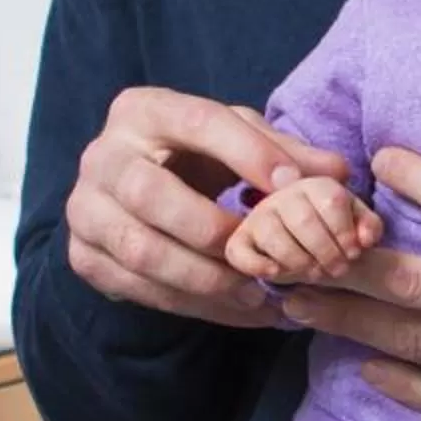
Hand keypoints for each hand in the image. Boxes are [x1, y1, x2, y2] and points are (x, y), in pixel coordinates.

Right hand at [65, 88, 350, 327]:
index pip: (198, 122)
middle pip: (149, 192)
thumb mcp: (239, 143)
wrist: (132, 194)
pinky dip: (192, 306)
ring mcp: (84, 208)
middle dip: (212, 229)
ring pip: (140, 250)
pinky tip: (237, 310)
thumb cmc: (197, 159)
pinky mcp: (83, 255)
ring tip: (258, 294)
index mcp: (145, 110)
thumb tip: (338, 174)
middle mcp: (103, 155)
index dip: (248, 153)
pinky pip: (136, 288)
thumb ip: (286, 153)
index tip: (292, 186)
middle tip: (265, 256)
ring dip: (205, 279)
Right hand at [226, 176, 380, 284]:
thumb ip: (368, 226)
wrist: (302, 243)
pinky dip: (256, 263)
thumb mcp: (357, 224)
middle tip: (338, 270)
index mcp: (316, 184)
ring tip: (314, 273)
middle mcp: (283, 194)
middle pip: (303, 219)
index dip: (345, 230)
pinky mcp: (239, 241)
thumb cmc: (334, 233)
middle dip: (325, 250)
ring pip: (271, 233)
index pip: (331, 200)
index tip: (354, 252)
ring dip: (297, 259)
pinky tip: (276, 273)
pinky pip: (238, 250)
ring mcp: (258, 216)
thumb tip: (365, 238)